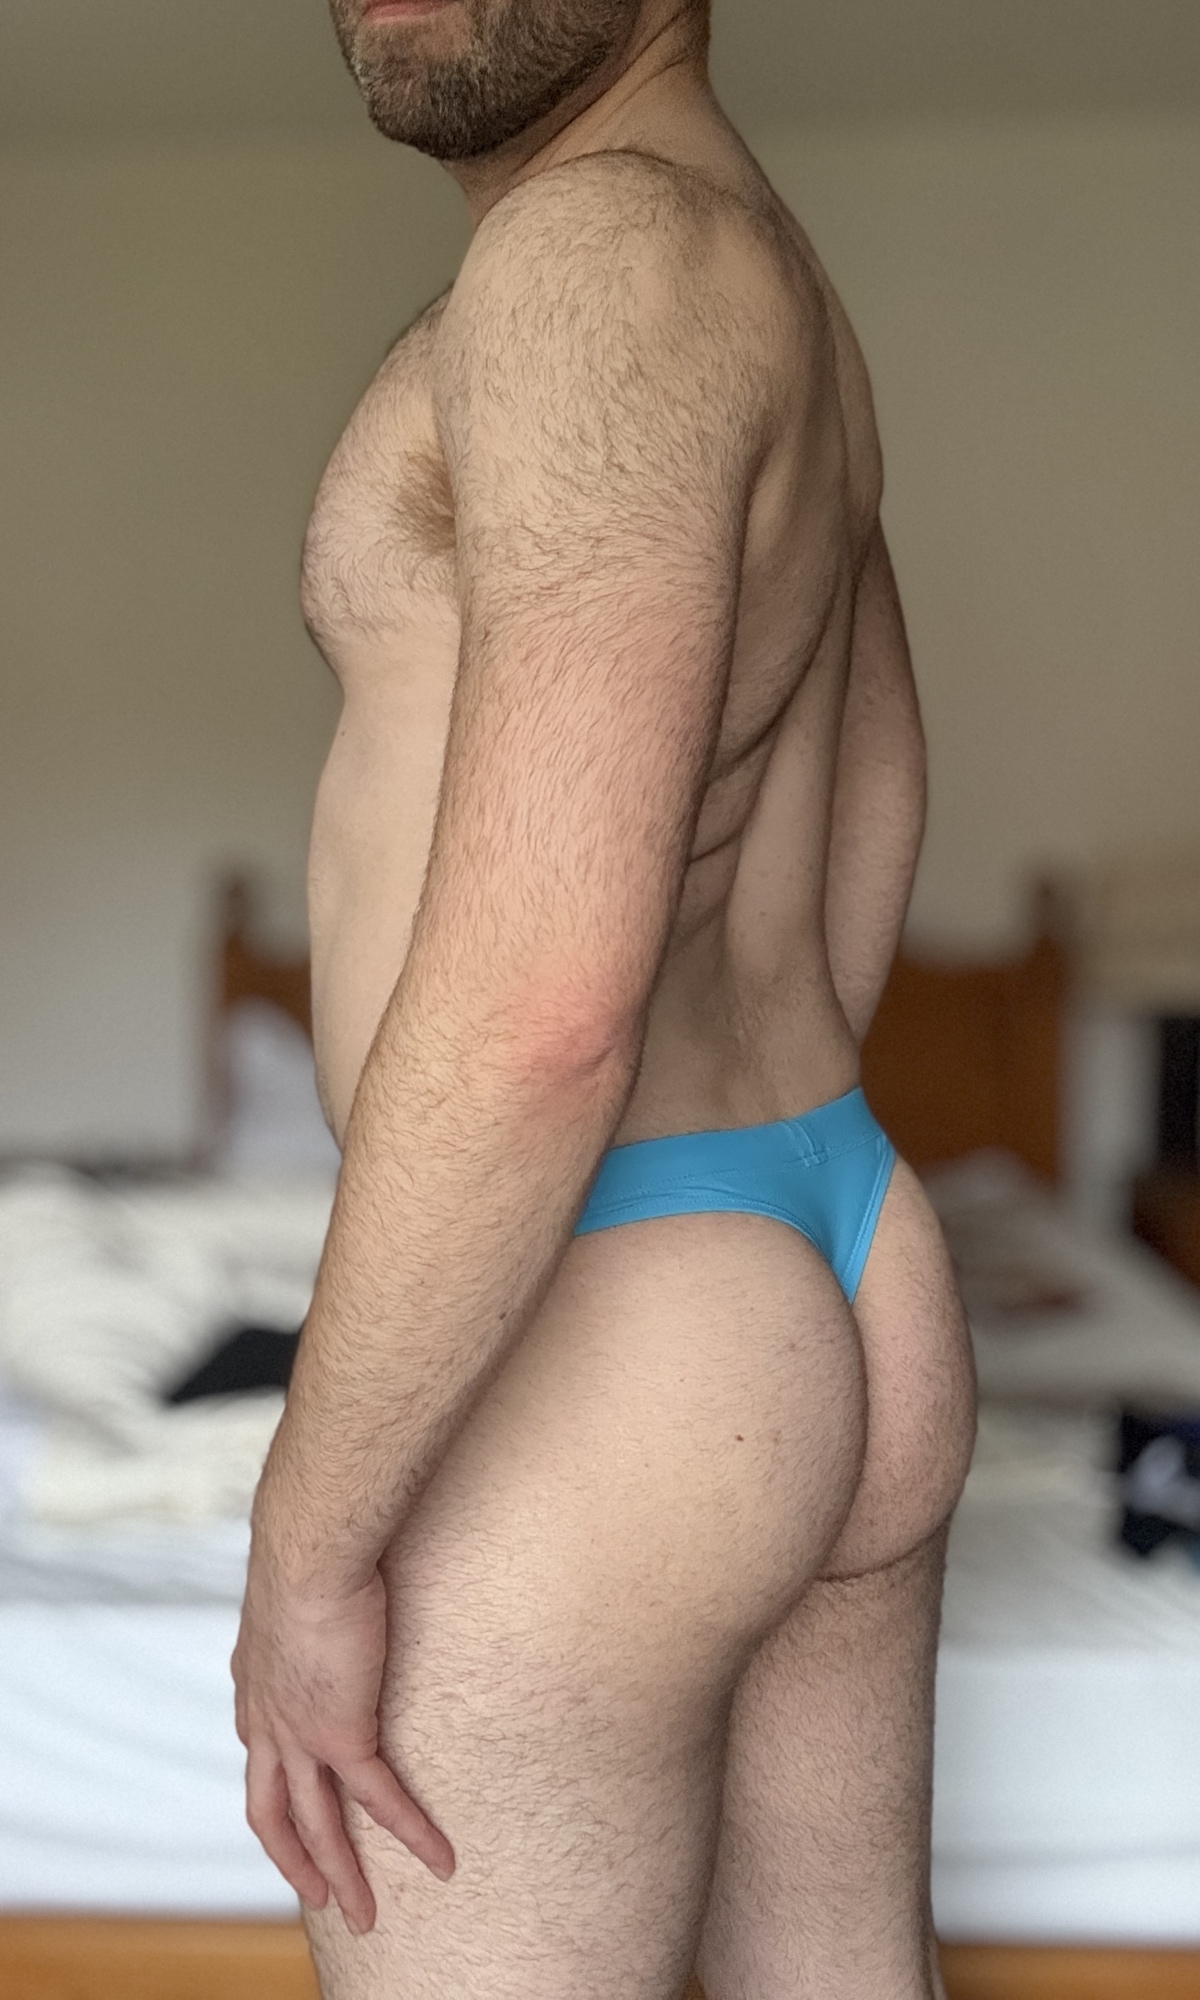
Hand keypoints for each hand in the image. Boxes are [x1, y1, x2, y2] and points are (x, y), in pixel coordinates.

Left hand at [231, 1542, 454, 1932]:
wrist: (308, 1549)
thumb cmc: (308, 1544)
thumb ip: (310, 1599)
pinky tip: (440, 1857)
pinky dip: (411, 1831)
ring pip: (318, 1823)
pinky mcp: (342, 1733)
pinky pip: (379, 1798)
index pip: (260, 1756)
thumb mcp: (298, 1584)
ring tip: (368, 1914)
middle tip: (320, 1894)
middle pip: (273, 1812)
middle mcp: (266, 1720)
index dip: (276, 1791)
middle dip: (296, 1858)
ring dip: (343, 1873)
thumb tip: (336, 1572)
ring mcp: (300, 1733)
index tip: (295, 1811)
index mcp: (253, 1684)